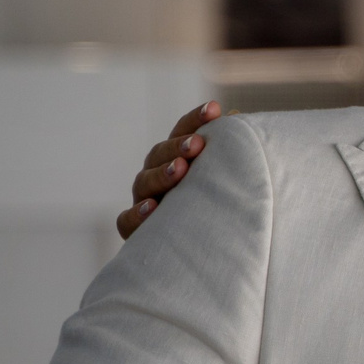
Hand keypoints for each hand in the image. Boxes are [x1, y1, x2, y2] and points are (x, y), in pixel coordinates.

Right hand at [115, 100, 221, 239]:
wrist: (202, 253)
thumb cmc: (218, 208)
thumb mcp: (225, 178)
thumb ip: (229, 151)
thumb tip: (236, 117)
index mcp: (177, 159)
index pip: (183, 132)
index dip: (196, 120)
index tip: (215, 110)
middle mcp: (157, 177)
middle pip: (159, 154)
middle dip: (178, 146)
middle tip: (198, 144)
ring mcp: (144, 202)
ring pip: (143, 182)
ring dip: (162, 174)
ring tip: (180, 169)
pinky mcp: (137, 232)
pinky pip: (127, 220)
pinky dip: (137, 213)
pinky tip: (153, 208)